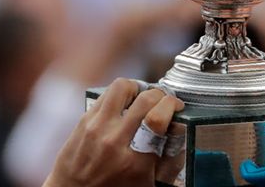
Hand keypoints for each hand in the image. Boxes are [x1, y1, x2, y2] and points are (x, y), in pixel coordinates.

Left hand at [43, 78, 184, 186]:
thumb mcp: (147, 183)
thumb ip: (168, 160)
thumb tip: (180, 129)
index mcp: (134, 161)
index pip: (158, 119)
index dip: (173, 105)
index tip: (177, 106)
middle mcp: (114, 141)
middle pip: (145, 99)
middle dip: (161, 95)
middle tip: (163, 101)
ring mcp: (96, 128)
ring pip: (122, 86)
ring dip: (138, 87)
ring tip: (142, 97)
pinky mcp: (84, 120)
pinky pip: (106, 94)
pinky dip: (120, 94)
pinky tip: (124, 104)